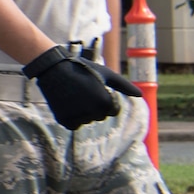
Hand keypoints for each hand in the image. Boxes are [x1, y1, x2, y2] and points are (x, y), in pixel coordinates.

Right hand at [24, 46, 140, 129]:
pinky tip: (66, 104)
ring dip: (82, 112)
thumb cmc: (83, 69)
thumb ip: (124, 86)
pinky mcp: (64, 120)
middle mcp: (93, 112)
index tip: (95, 89)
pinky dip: (71, 117)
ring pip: (86, 121)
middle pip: (99, 116)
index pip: (112, 111)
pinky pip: (73, 125)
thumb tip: (140, 95)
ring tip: (73, 95)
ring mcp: (77, 117)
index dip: (105, 100)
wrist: (54, 68)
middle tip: (82, 91)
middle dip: (93, 106)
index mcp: (105, 102)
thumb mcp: (106, 74)